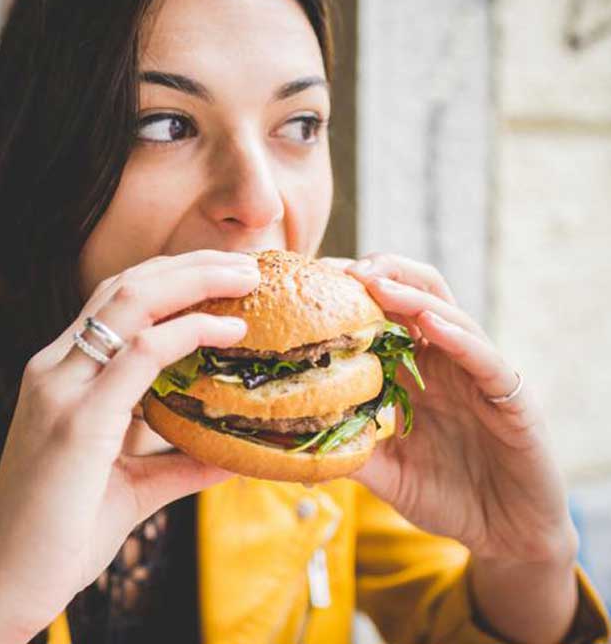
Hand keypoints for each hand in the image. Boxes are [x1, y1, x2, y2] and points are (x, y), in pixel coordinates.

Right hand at [0, 249, 258, 640]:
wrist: (4, 585)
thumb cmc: (60, 535)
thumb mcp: (131, 487)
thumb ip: (178, 464)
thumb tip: (233, 453)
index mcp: (60, 376)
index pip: (115, 302)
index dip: (171, 279)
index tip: (223, 278)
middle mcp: (54, 369)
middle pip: (126, 286)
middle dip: (190, 265)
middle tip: (246, 263)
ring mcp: (60, 389)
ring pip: (130, 301)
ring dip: (194, 281)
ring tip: (246, 277)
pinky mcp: (76, 420)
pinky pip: (139, 354)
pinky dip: (188, 332)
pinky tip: (228, 332)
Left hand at [321, 254, 577, 565]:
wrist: (507, 534)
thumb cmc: (448, 497)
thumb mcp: (387, 474)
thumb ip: (350, 453)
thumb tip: (291, 445)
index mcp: (415, 373)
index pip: (384, 317)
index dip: (352, 295)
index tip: (313, 282)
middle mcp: (445, 363)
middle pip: (417, 296)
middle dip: (381, 274)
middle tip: (341, 269)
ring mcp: (478, 375)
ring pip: (449, 314)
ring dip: (411, 294)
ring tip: (375, 281)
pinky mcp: (511, 397)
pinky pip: (485, 359)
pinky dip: (458, 337)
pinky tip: (430, 324)